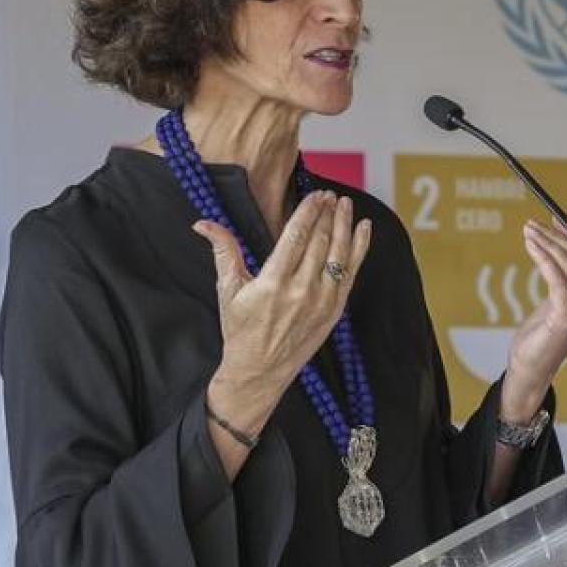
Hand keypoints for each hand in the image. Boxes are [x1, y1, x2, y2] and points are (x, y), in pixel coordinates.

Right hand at [196, 191, 373, 430]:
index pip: (296, 237)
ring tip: (346, 204)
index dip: (309, 212)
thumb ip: (223, 251)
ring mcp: (322, 301)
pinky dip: (359, 249)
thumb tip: (202, 222)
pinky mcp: (335, 310)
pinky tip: (363, 228)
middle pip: (320, 242)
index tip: (316, 195)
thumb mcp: (228, 290)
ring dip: (344, 225)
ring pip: (338, 254)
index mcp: (273, 283)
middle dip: (327, 214)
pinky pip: (351, 273)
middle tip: (331, 195)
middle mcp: (301, 291)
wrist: (260, 370)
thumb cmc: (241, 329)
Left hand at [502, 217, 566, 413]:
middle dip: (556, 237)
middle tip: (534, 224)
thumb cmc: (544, 335)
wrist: (532, 367)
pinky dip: (543, 259)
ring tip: (529, 231)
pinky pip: (556, 279)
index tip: (554, 220)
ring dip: (547, 244)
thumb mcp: (562, 298)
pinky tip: (531, 247)